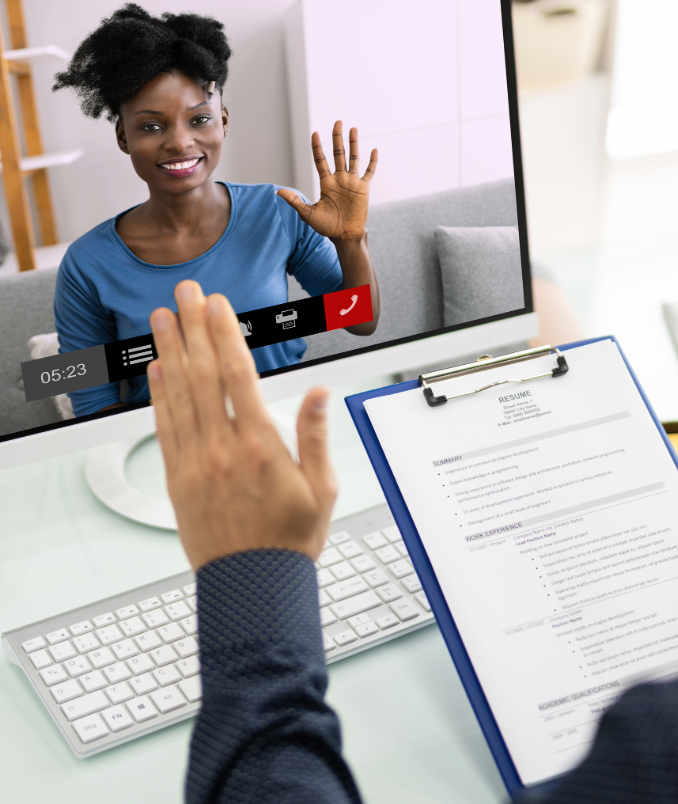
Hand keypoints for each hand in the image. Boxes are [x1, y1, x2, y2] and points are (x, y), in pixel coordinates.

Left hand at [147, 279, 337, 570]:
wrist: (252, 584)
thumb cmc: (289, 538)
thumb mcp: (321, 487)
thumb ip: (315, 435)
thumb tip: (317, 394)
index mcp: (259, 444)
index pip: (237, 374)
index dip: (224, 333)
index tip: (216, 304)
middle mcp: (222, 447)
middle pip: (202, 373)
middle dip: (193, 328)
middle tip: (185, 293)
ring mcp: (196, 461)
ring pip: (178, 394)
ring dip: (169, 351)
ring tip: (162, 319)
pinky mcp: (178, 477)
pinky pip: (165, 427)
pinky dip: (158, 395)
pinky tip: (156, 371)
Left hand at [277, 121, 376, 241]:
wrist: (344, 236)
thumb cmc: (326, 227)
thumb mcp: (308, 213)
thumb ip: (295, 201)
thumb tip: (278, 191)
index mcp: (326, 183)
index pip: (320, 160)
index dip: (317, 147)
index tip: (315, 133)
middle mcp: (339, 179)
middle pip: (338, 153)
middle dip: (337, 137)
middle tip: (338, 122)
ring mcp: (352, 183)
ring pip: (353, 158)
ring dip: (353, 144)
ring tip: (353, 129)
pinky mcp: (363, 189)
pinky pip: (368, 172)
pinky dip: (372, 162)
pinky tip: (373, 150)